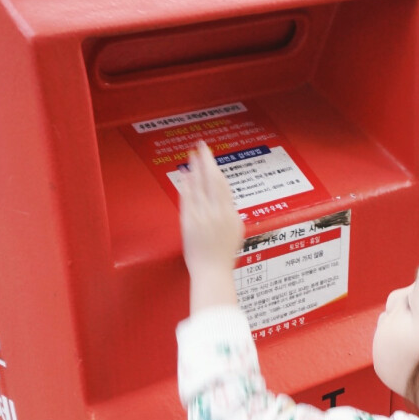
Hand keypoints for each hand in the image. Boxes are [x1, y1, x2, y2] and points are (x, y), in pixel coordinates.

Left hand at [178, 141, 243, 313]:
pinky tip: (183, 175)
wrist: (212, 273)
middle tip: (201, 146)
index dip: (216, 169)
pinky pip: (188, 200)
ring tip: (190, 155)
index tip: (210, 157)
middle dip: (206, 161)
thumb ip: (231, 215)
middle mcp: (218, 213)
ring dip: (194, 169)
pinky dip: (186, 186)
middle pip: (212, 180)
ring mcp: (204, 218)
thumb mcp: (235, 233)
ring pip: (199, 186)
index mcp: (231, 215)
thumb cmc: (224, 257)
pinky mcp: (190, 224)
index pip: (223, 185)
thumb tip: (226, 201)